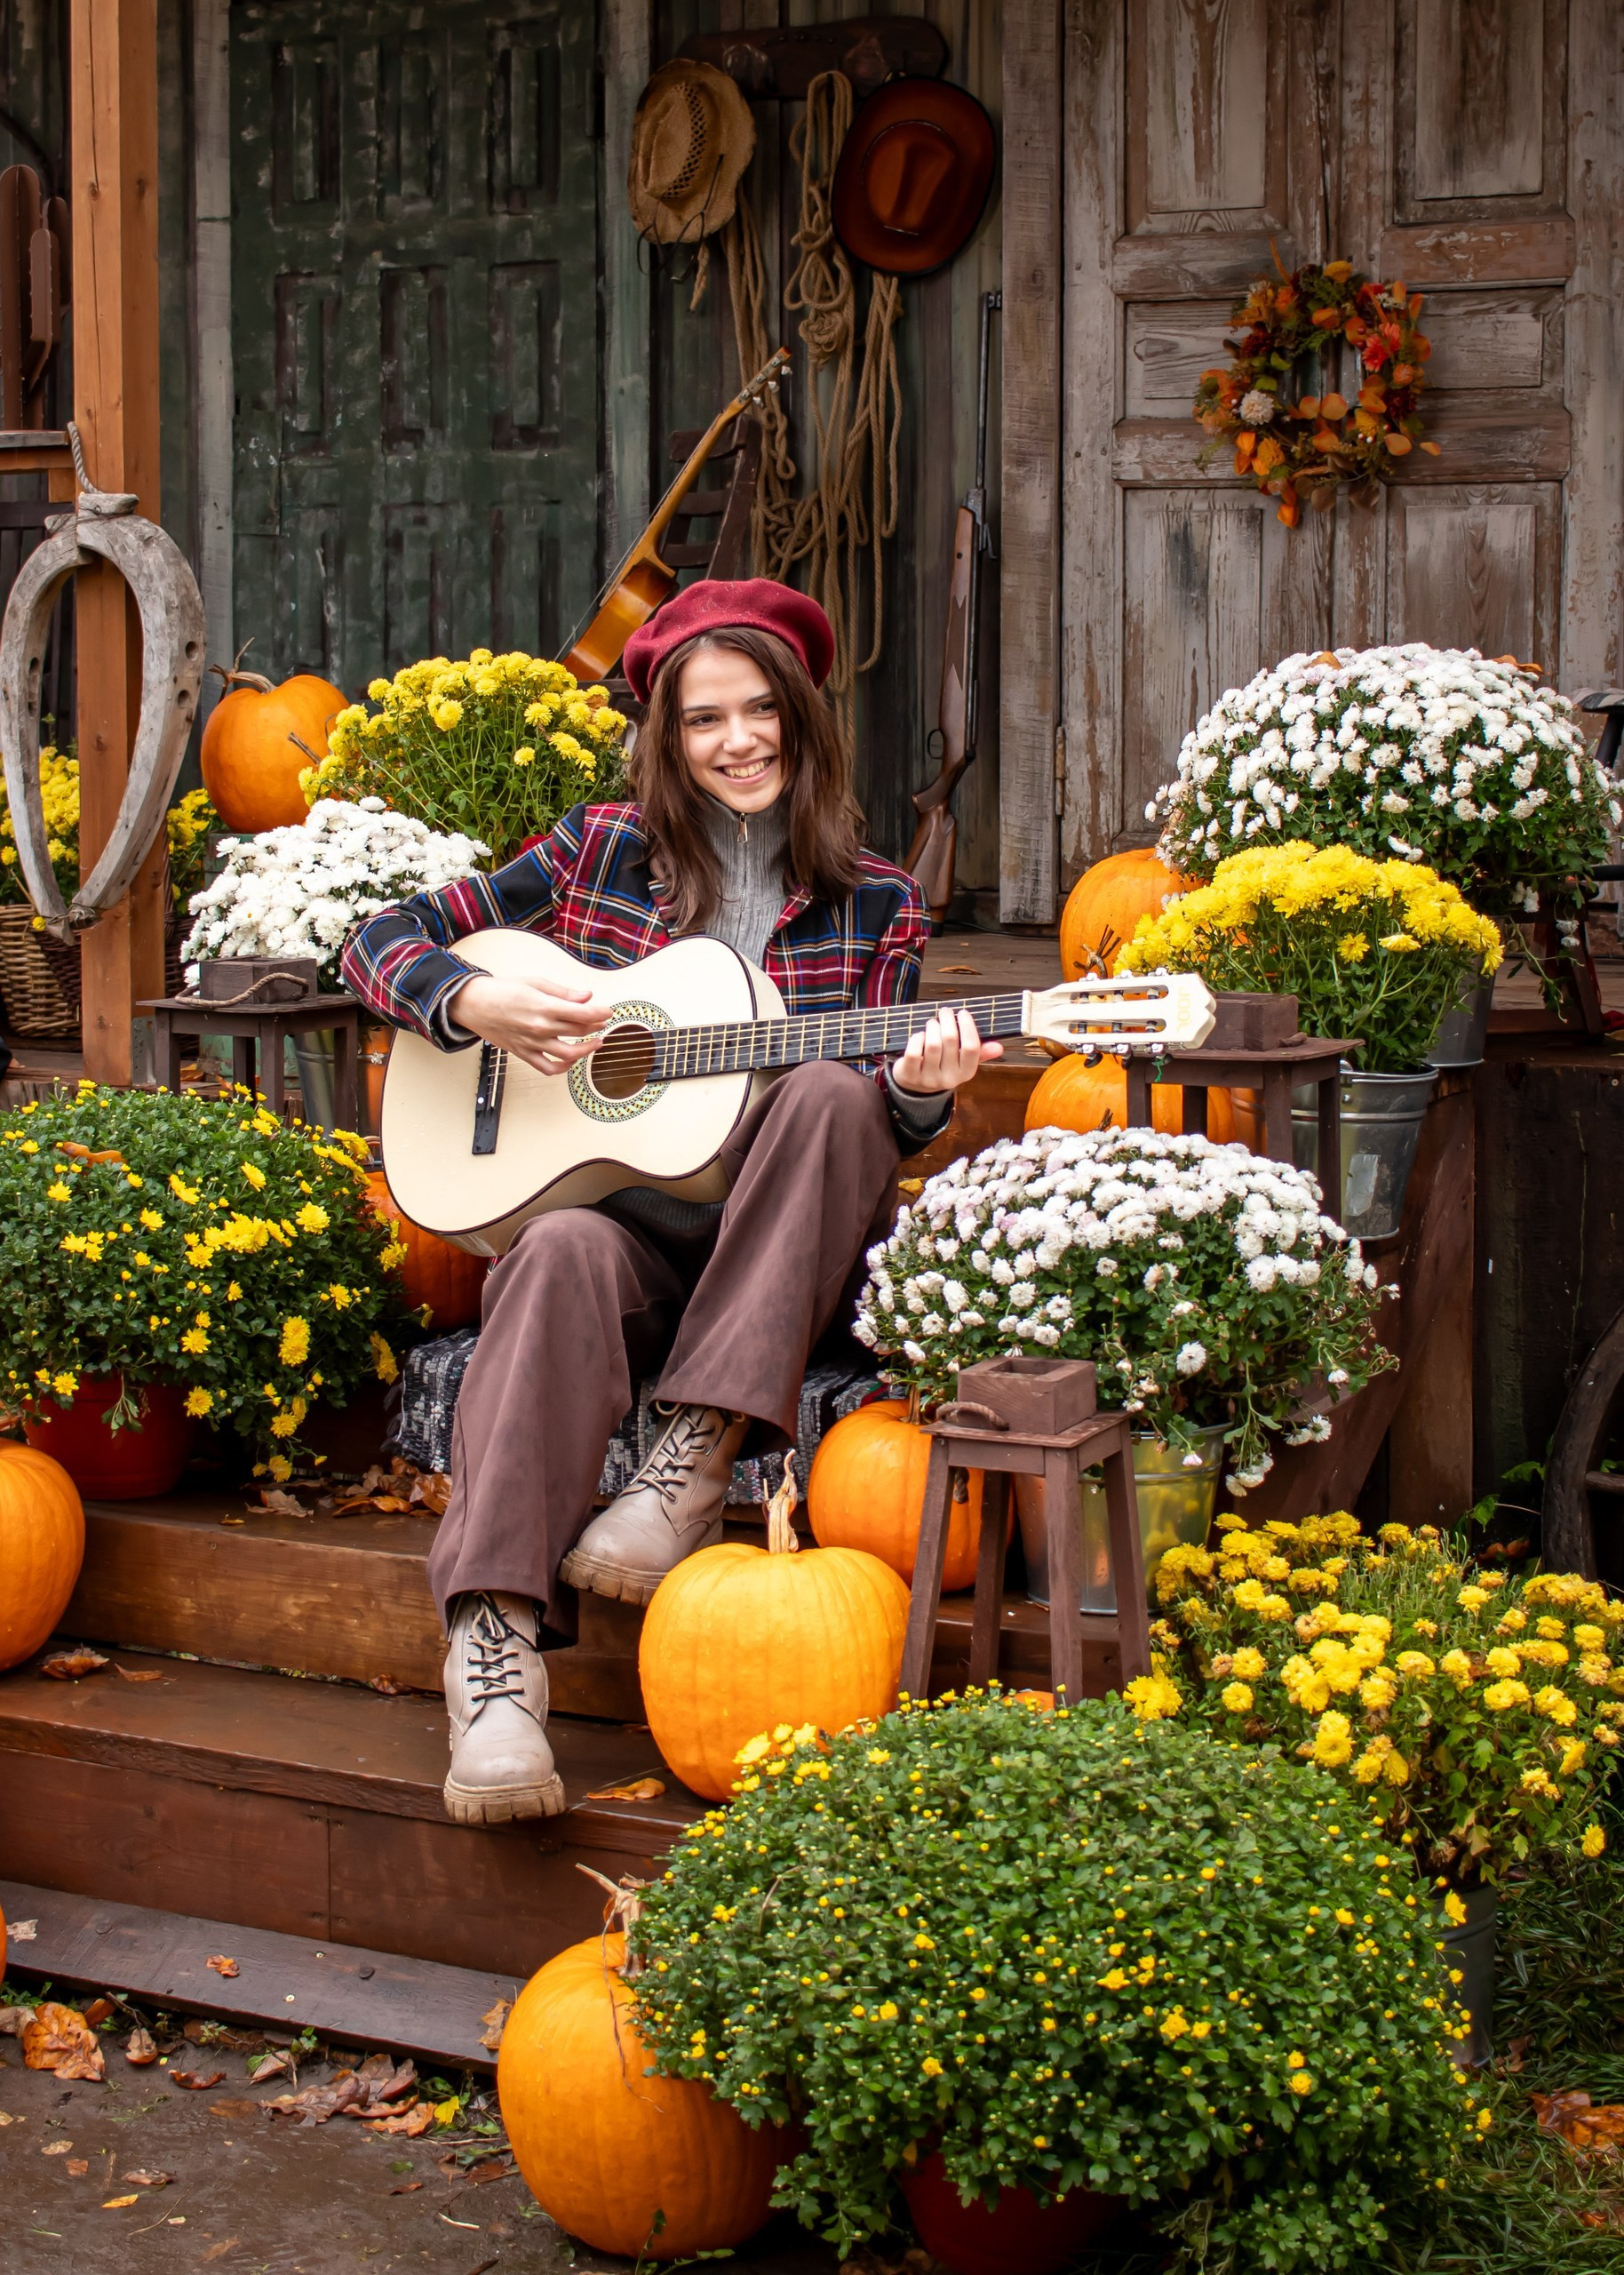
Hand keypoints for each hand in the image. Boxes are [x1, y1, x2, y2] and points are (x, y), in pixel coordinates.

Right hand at [448, 971, 606, 1076]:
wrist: (473, 1004)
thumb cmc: (501, 991)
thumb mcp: (535, 983)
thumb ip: (563, 992)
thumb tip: (586, 996)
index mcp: (545, 1007)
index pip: (584, 1013)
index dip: (601, 1013)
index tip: (609, 1011)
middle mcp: (541, 1028)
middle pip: (579, 1031)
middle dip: (596, 1025)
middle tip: (601, 1020)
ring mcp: (533, 1043)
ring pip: (569, 1053)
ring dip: (587, 1049)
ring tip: (595, 1042)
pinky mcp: (524, 1054)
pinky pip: (548, 1068)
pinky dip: (563, 1067)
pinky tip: (571, 1059)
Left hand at [890, 1008, 1002, 1095]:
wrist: (917, 1087)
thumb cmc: (943, 1066)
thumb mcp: (962, 1062)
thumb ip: (979, 1052)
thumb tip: (999, 1047)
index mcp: (966, 1073)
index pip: (972, 1047)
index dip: (967, 1026)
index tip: (963, 1012)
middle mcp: (949, 1078)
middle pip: (950, 1040)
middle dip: (947, 1019)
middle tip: (945, 1011)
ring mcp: (929, 1078)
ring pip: (932, 1044)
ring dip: (932, 1027)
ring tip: (932, 1023)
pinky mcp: (910, 1076)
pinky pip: (914, 1052)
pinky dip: (917, 1038)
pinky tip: (920, 1035)